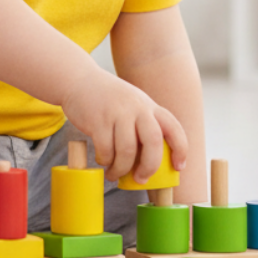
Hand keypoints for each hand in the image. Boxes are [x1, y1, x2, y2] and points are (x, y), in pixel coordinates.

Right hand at [59, 67, 187, 182]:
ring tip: (114, 174)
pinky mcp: (97, 120)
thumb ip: (144, 123)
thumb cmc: (107, 98)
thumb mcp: (132, 103)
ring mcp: (117, 113)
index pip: (173, 128)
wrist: (77, 79)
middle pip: (153, 142)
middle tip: (141, 179)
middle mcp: (136, 107)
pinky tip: (102, 160)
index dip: (180, 150)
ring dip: (121, 169)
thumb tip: (152, 159)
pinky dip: (105, 160)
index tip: (178, 166)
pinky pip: (105, 149)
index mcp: (149, 105)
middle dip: (149, 166)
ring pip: (127, 150)